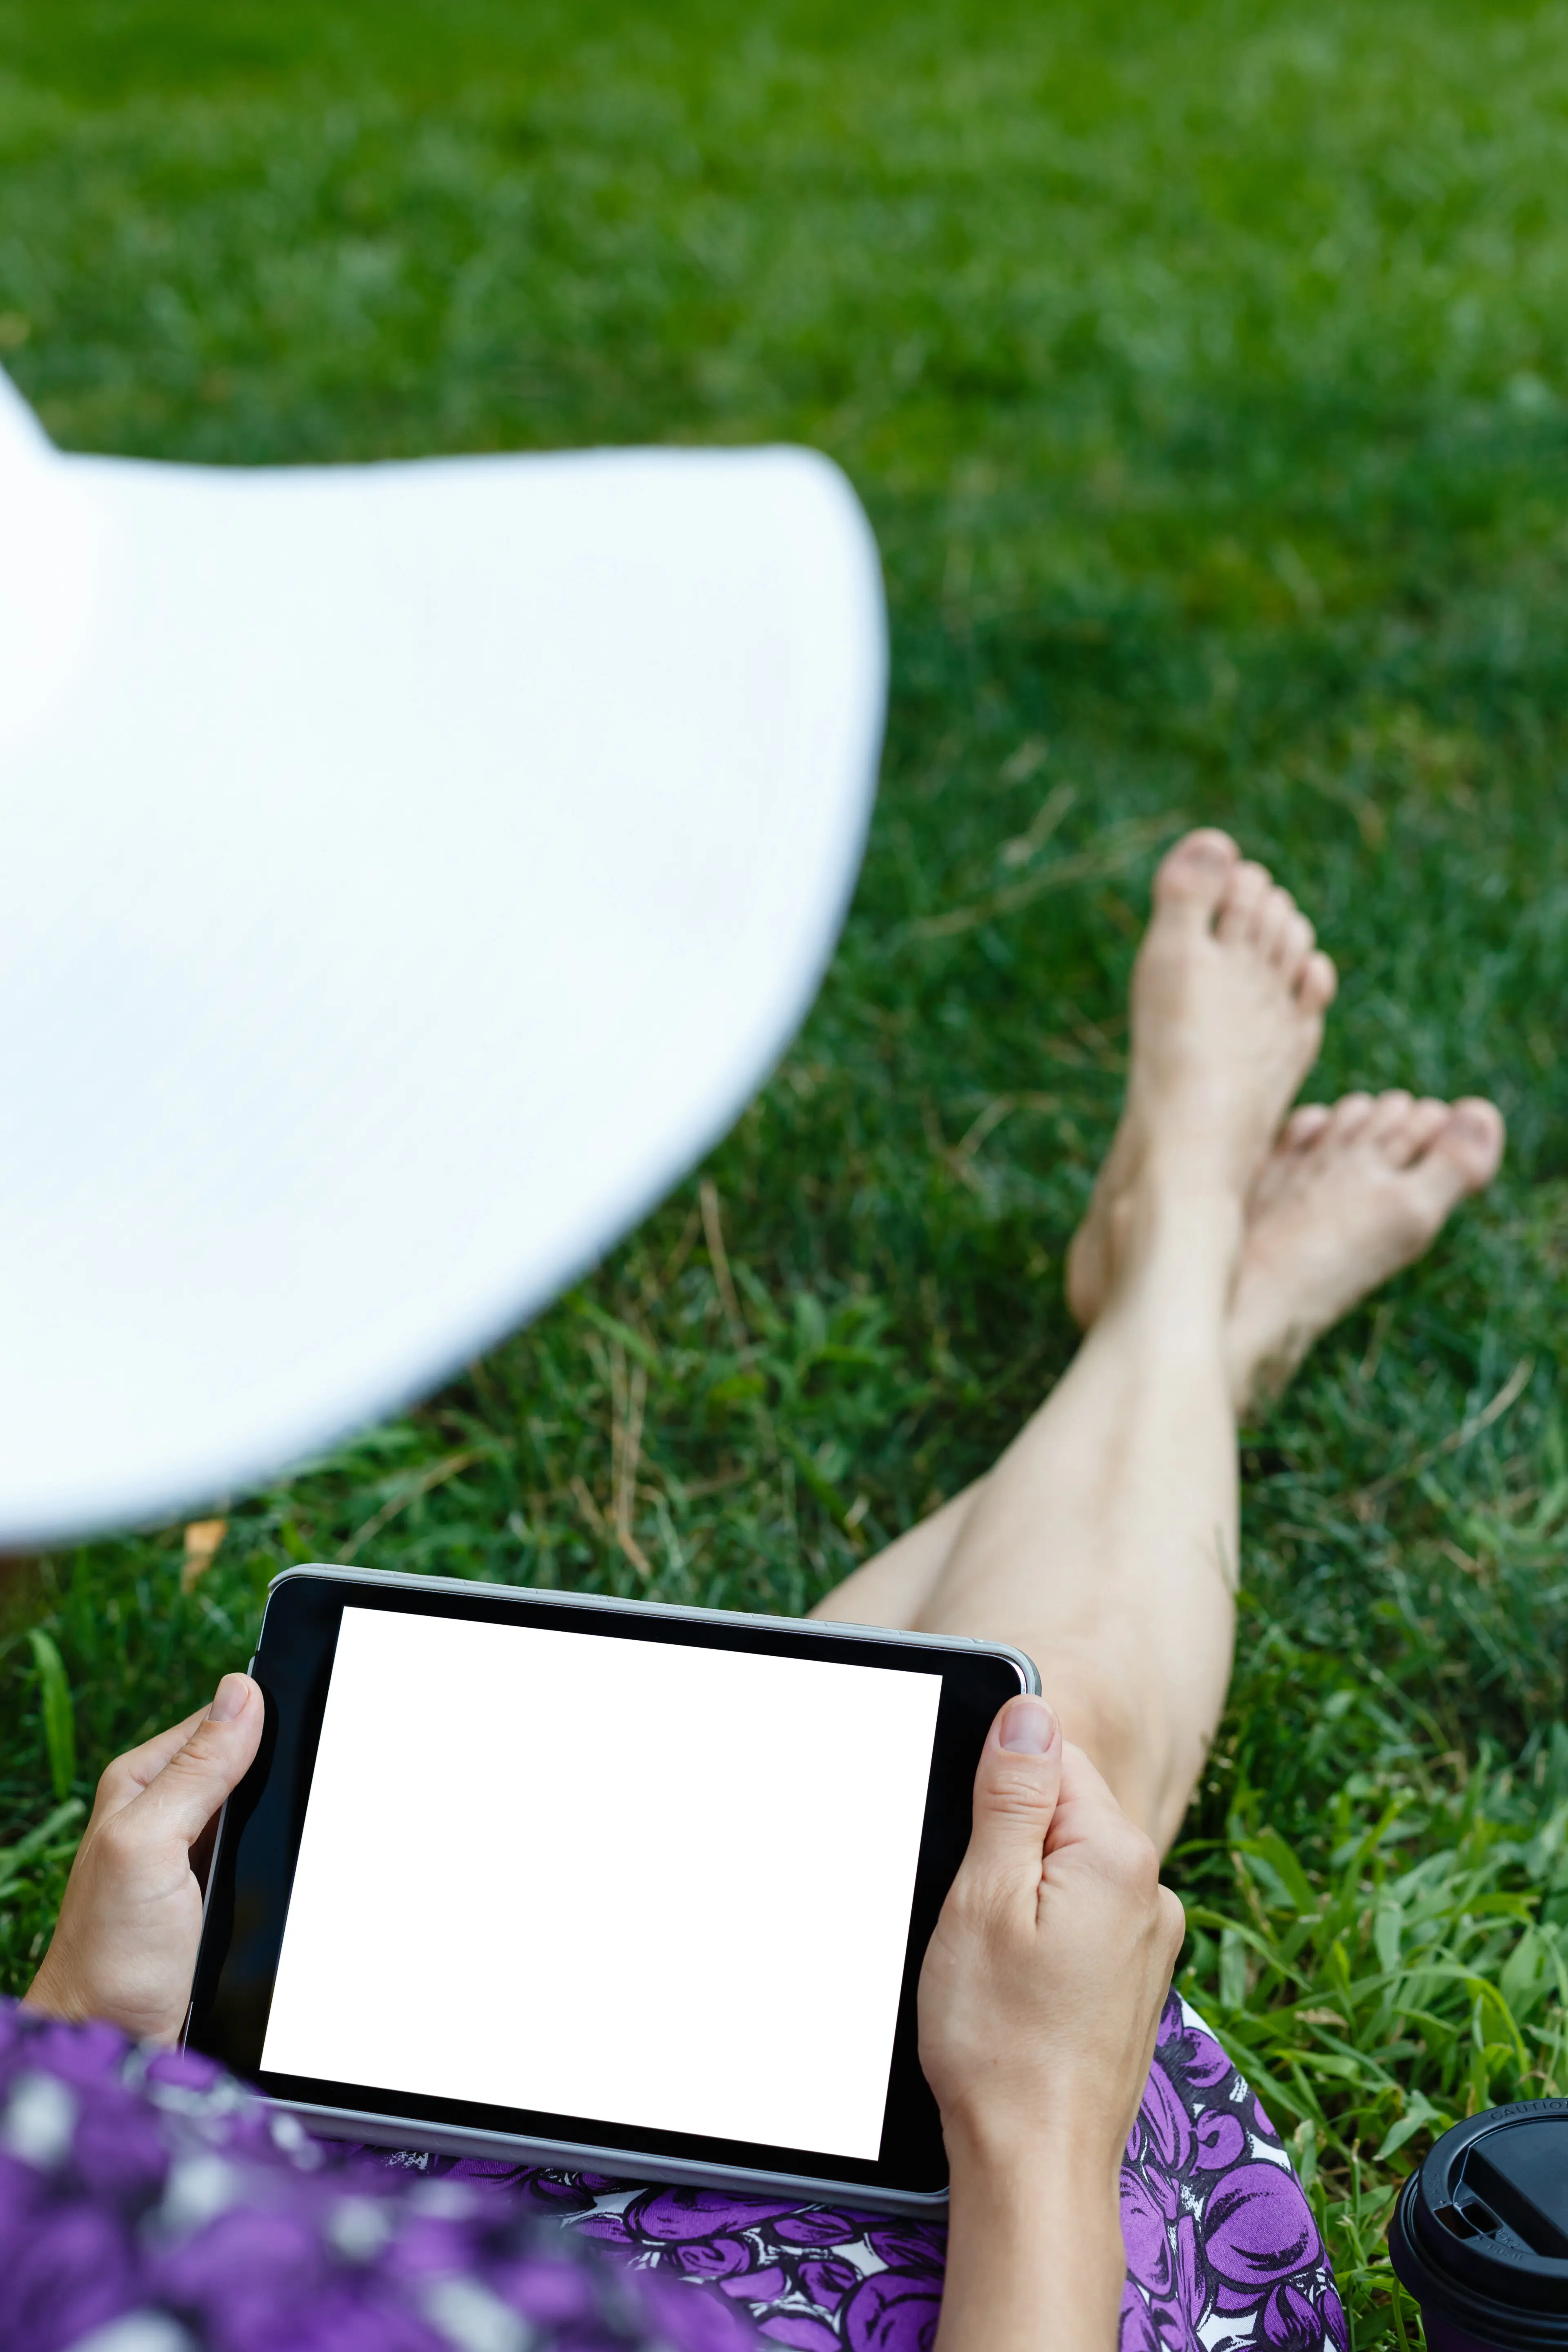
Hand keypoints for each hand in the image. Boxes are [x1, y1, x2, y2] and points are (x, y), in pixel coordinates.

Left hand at [25, 1673, 262, 2045]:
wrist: (114, 2045)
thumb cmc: (112, 1955)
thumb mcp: (148, 1845)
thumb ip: (196, 1770)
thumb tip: (244, 1691)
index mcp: (141, 1783)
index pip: (220, 1720)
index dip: (265, 1725)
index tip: (300, 1744)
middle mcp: (165, 1812)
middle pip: (247, 1765)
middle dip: (279, 1781)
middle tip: (294, 1810)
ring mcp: (191, 1855)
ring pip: (262, 1812)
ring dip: (282, 1826)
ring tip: (291, 1847)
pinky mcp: (217, 1895)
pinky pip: (264, 1856)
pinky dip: (281, 1862)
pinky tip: (288, 1875)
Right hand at [918, 1693, 1185, 2351]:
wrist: (1036, 2164)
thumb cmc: (997, 2041)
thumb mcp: (983, 1898)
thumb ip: (1013, 1796)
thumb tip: (1029, 1711)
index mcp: (1118, 1856)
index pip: (1053, 1757)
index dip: (994, 1788)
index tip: (964, 1841)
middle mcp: (1152, 1890)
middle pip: (1064, 1810)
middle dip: (1007, 1841)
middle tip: (971, 1915)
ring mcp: (1150, 1938)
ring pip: (1069, 1865)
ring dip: (1022, 1889)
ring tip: (989, 1958)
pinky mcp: (1136, 1977)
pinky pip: (1083, 1914)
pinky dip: (1042, 1930)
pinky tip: (1015, 1983)